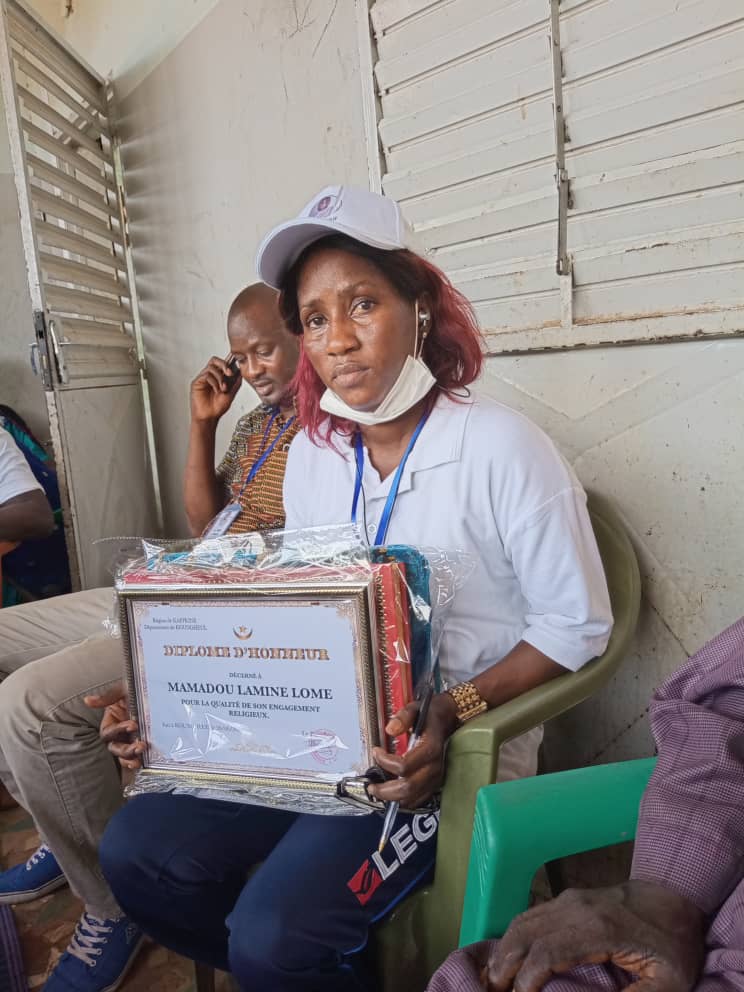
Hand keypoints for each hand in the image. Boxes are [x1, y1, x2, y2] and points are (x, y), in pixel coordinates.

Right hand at [84, 682, 145, 770]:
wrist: (157, 690)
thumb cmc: (137, 688)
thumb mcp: (123, 690)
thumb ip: (107, 697)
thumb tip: (87, 700)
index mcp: (111, 721)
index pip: (109, 732)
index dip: (118, 730)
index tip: (133, 725)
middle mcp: (119, 733)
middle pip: (115, 747)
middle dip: (125, 749)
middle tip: (140, 746)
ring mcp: (130, 739)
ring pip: (124, 755)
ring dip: (130, 758)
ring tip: (140, 757)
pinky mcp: (143, 744)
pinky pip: (137, 756)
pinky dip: (139, 761)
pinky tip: (143, 762)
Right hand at [190, 355, 240, 422]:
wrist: (210, 417)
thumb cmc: (218, 407)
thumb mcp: (231, 394)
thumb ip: (236, 383)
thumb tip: (240, 372)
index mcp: (218, 377)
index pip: (221, 363)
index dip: (228, 363)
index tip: (234, 370)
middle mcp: (209, 376)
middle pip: (214, 360)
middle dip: (224, 364)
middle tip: (229, 373)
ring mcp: (203, 379)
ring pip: (211, 368)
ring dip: (220, 377)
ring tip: (223, 388)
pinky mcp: (197, 382)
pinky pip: (206, 375)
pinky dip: (214, 382)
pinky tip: (217, 390)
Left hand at [368, 693, 458, 808]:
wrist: (446, 720)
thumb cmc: (428, 716)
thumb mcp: (414, 709)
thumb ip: (403, 717)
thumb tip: (390, 729)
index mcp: (430, 748)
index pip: (404, 765)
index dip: (386, 762)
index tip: (376, 752)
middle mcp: (434, 766)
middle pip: (408, 787)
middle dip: (386, 790)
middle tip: (372, 785)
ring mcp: (436, 777)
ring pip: (413, 797)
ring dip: (393, 798)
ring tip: (378, 790)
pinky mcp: (435, 783)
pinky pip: (418, 799)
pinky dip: (403, 799)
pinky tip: (392, 793)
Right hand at [483, 881, 705, 991]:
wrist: (676, 895)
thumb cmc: (674, 944)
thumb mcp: (668, 982)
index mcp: (598, 929)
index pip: (545, 954)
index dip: (525, 982)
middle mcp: (575, 908)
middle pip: (523, 935)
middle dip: (503, 968)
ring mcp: (569, 899)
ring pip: (522, 922)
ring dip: (503, 952)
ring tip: (493, 981)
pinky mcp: (567, 899)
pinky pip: (530, 916)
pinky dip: (513, 937)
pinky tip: (507, 957)